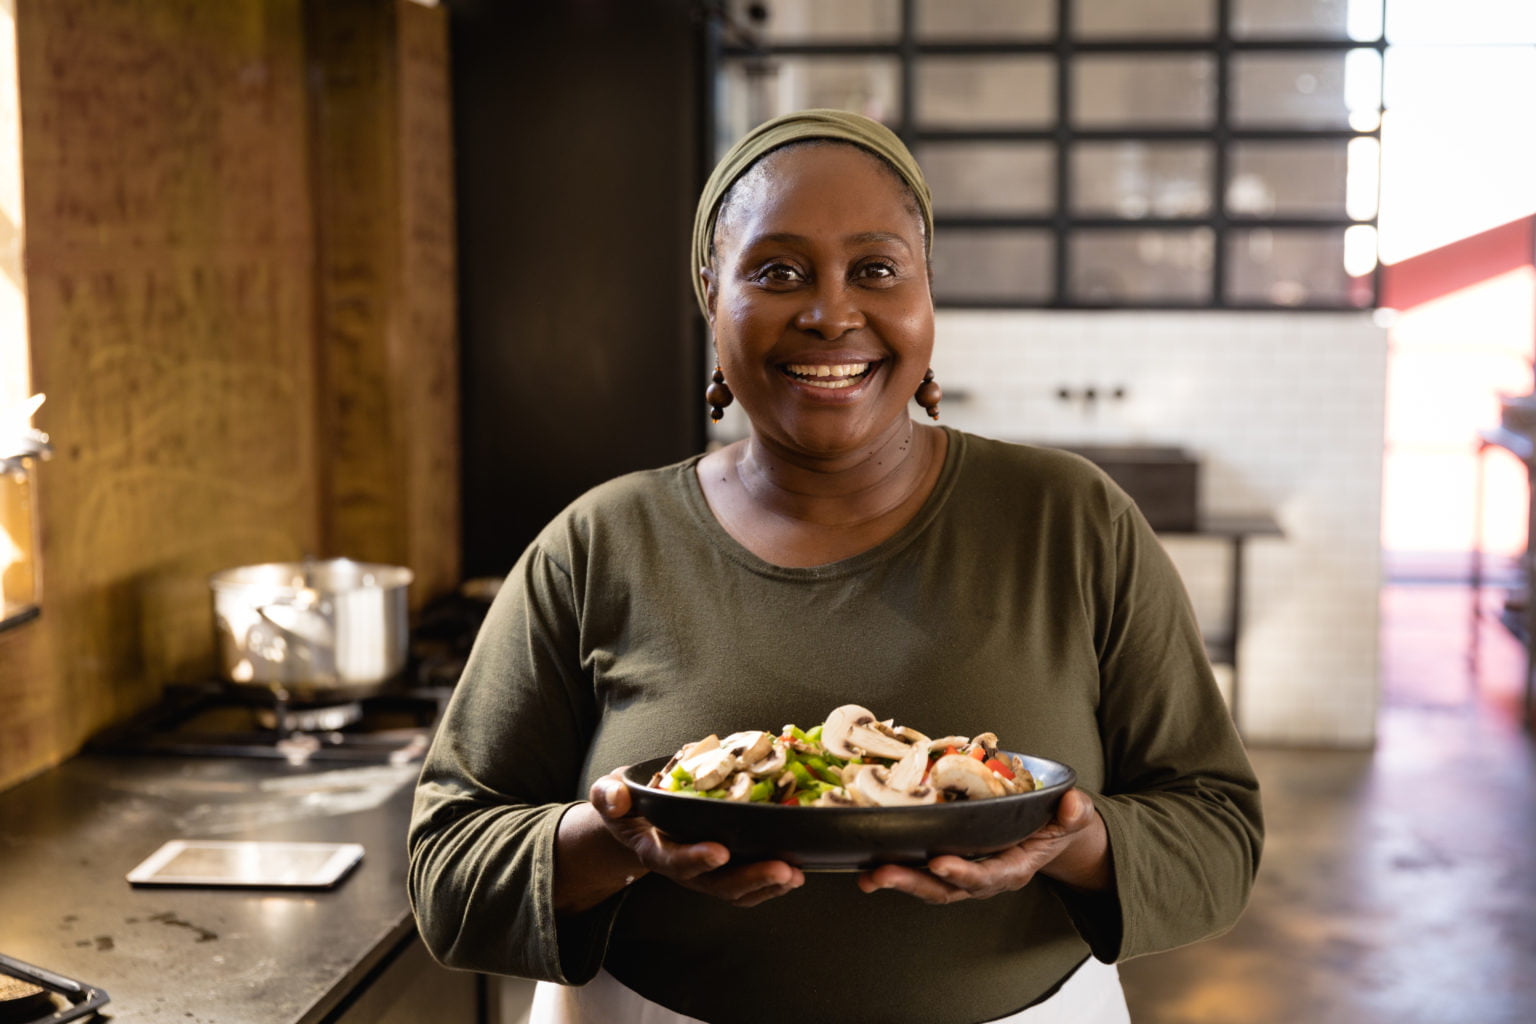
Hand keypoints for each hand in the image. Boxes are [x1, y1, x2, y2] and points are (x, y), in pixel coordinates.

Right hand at [588, 771, 805, 907]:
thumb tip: (616, 797)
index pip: (675, 859)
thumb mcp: (609, 793)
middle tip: (782, 869)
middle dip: (750, 878)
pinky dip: (771, 883)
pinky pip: (746, 886)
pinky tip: (795, 872)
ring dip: (767, 885)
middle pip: (715, 884)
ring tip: (795, 874)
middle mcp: (681, 866)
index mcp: (654, 848)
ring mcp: (703, 871)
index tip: (721, 851)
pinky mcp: (721, 868)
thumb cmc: (626, 803)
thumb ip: (609, 795)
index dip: (697, 858)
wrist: (634, 819)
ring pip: (736, 890)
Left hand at [855, 788, 1109, 903]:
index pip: (988, 876)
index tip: (940, 863)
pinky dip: (897, 869)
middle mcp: (986, 877)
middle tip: (881, 873)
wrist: (1054, 834)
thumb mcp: (1073, 817)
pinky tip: (868, 865)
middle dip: (914, 883)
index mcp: (1014, 867)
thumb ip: (1074, 813)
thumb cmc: (1059, 823)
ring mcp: (966, 872)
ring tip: (867, 876)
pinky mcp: (950, 862)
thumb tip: (1073, 805)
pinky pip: (922, 870)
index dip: (964, 872)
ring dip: (898, 881)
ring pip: (930, 885)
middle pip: (948, 888)